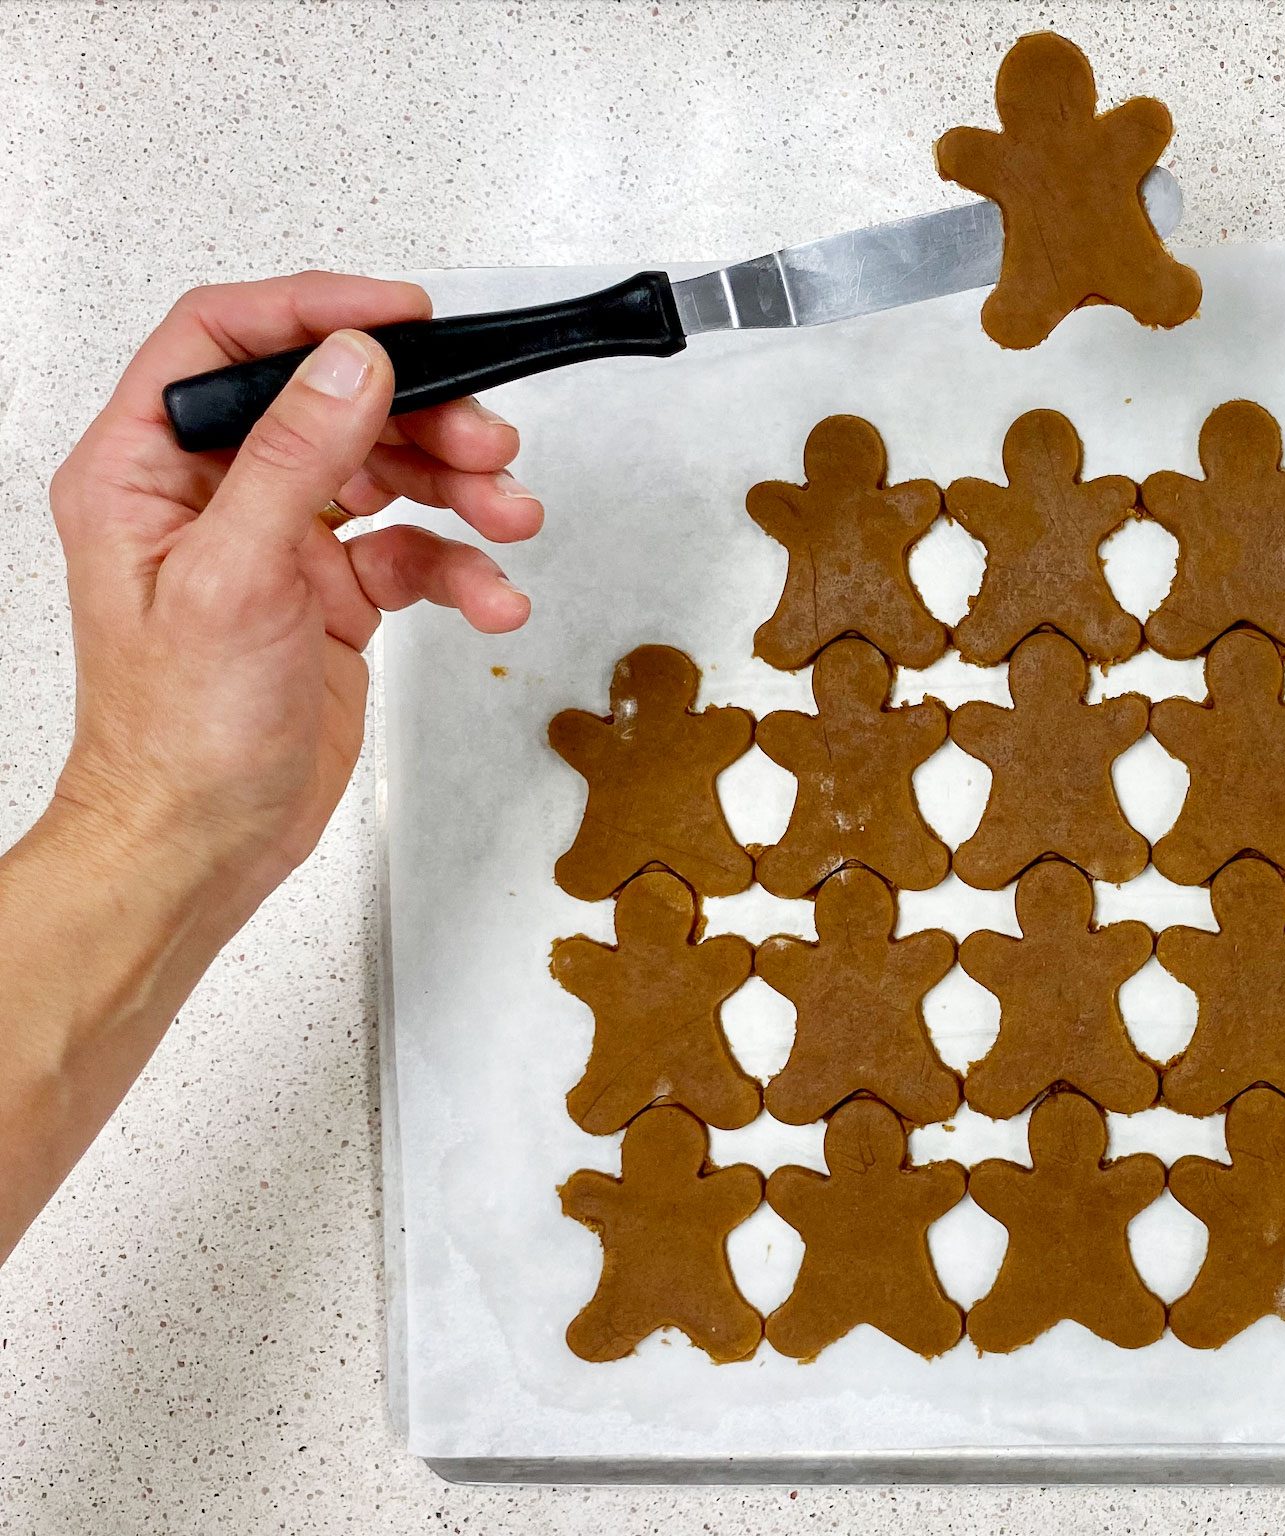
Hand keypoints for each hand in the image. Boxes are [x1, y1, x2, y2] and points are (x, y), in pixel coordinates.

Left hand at [44, 271, 539, 916]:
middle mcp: (211, 493)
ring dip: (457, 489)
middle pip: (331, 403)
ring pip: (384, 471)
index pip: (225, 342)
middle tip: (489, 443)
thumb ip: (294, 461)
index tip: (403, 319)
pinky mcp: (331, 594)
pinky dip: (461, 567)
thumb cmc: (176, 735)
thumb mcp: (231, 580)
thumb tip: (350, 364)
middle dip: (421, 416)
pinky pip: (412, 551)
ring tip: (510, 515)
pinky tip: (491, 597)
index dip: (314, 312)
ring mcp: (276, 542)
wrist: (200, 845)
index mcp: (146, 469)